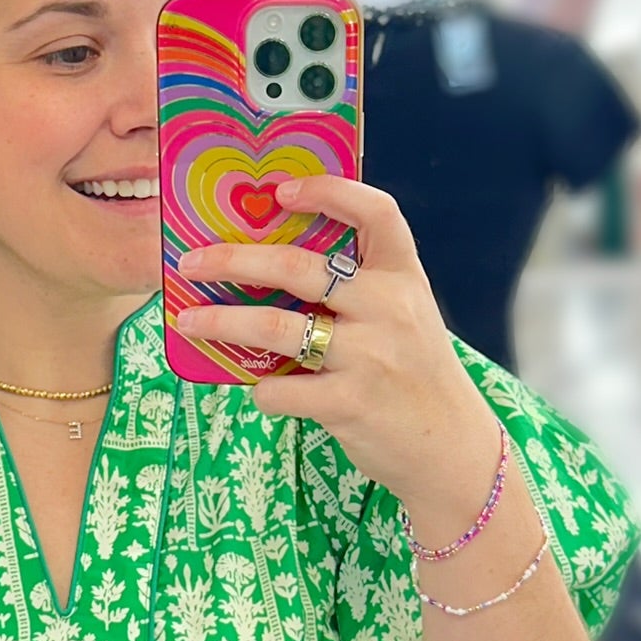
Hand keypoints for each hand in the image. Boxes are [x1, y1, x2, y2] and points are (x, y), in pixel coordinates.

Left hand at [175, 176, 498, 517]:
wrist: (451, 449)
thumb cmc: (414, 374)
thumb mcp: (404, 316)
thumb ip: (359, 288)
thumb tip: (271, 263)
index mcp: (403, 277)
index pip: (376, 212)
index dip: (328, 191)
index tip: (281, 191)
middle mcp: (389, 309)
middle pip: (297, 267)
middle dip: (233, 260)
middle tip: (192, 262)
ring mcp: (369, 356)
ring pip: (275, 327)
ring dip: (221, 322)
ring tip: (188, 320)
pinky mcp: (350, 404)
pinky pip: (280, 389)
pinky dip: (260, 389)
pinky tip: (259, 388)